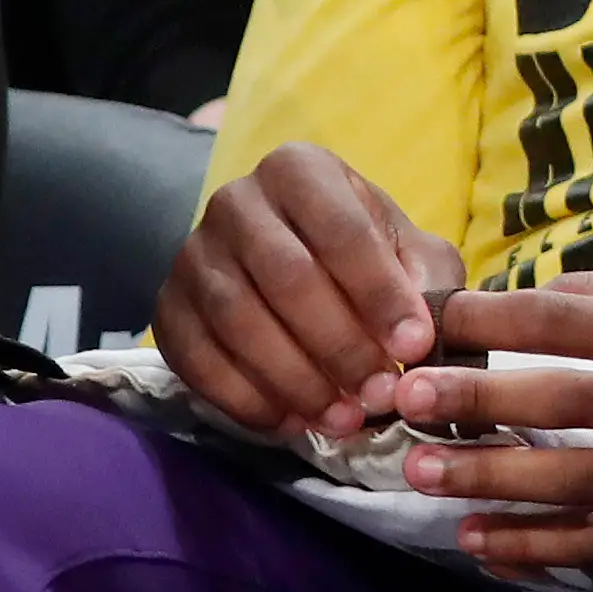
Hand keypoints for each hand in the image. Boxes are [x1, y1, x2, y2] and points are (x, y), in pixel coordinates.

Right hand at [155, 143, 464, 437]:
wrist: (295, 262)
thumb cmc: (365, 256)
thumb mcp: (409, 252)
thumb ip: (425, 283)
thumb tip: (421, 339)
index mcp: (301, 170)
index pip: (341, 231)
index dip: (379, 293)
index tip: (412, 346)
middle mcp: (237, 201)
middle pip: (286, 278)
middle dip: (339, 344)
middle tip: (378, 393)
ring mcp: (193, 255)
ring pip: (239, 321)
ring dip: (295, 380)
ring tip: (343, 418)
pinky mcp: (167, 309)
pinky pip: (197, 361)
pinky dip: (246, 399)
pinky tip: (292, 421)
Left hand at [388, 266, 592, 572]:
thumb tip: (532, 294)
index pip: (565, 316)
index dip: (496, 315)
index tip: (436, 317)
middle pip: (559, 397)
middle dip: (478, 398)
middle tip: (407, 399)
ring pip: (569, 479)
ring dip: (492, 480)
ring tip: (424, 475)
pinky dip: (536, 547)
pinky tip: (481, 542)